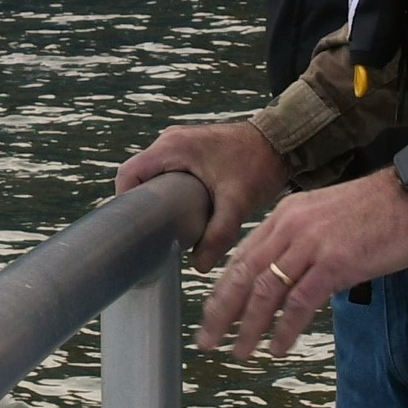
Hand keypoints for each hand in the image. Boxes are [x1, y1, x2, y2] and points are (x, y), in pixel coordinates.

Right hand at [114, 118, 286, 264]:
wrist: (282, 142)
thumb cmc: (259, 164)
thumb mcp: (237, 202)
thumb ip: (218, 234)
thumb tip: (199, 266)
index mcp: (172, 147)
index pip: (129, 174)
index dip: (125, 202)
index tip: (136, 228)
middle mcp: (170, 141)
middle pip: (138, 176)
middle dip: (143, 204)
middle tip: (154, 232)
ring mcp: (179, 143)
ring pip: (153, 175)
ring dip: (157, 198)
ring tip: (167, 226)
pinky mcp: (189, 150)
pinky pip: (167, 172)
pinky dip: (169, 191)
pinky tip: (182, 212)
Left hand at [197, 171, 407, 357]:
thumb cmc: (380, 211)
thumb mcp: (327, 219)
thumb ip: (302, 244)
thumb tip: (288, 281)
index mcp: (286, 215)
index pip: (243, 257)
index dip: (223, 290)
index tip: (212, 315)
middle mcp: (291, 227)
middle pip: (244, 275)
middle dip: (221, 312)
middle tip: (206, 341)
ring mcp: (312, 244)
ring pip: (266, 291)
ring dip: (249, 326)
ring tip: (240, 351)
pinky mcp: (336, 262)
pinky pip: (301, 301)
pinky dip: (286, 328)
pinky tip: (278, 346)